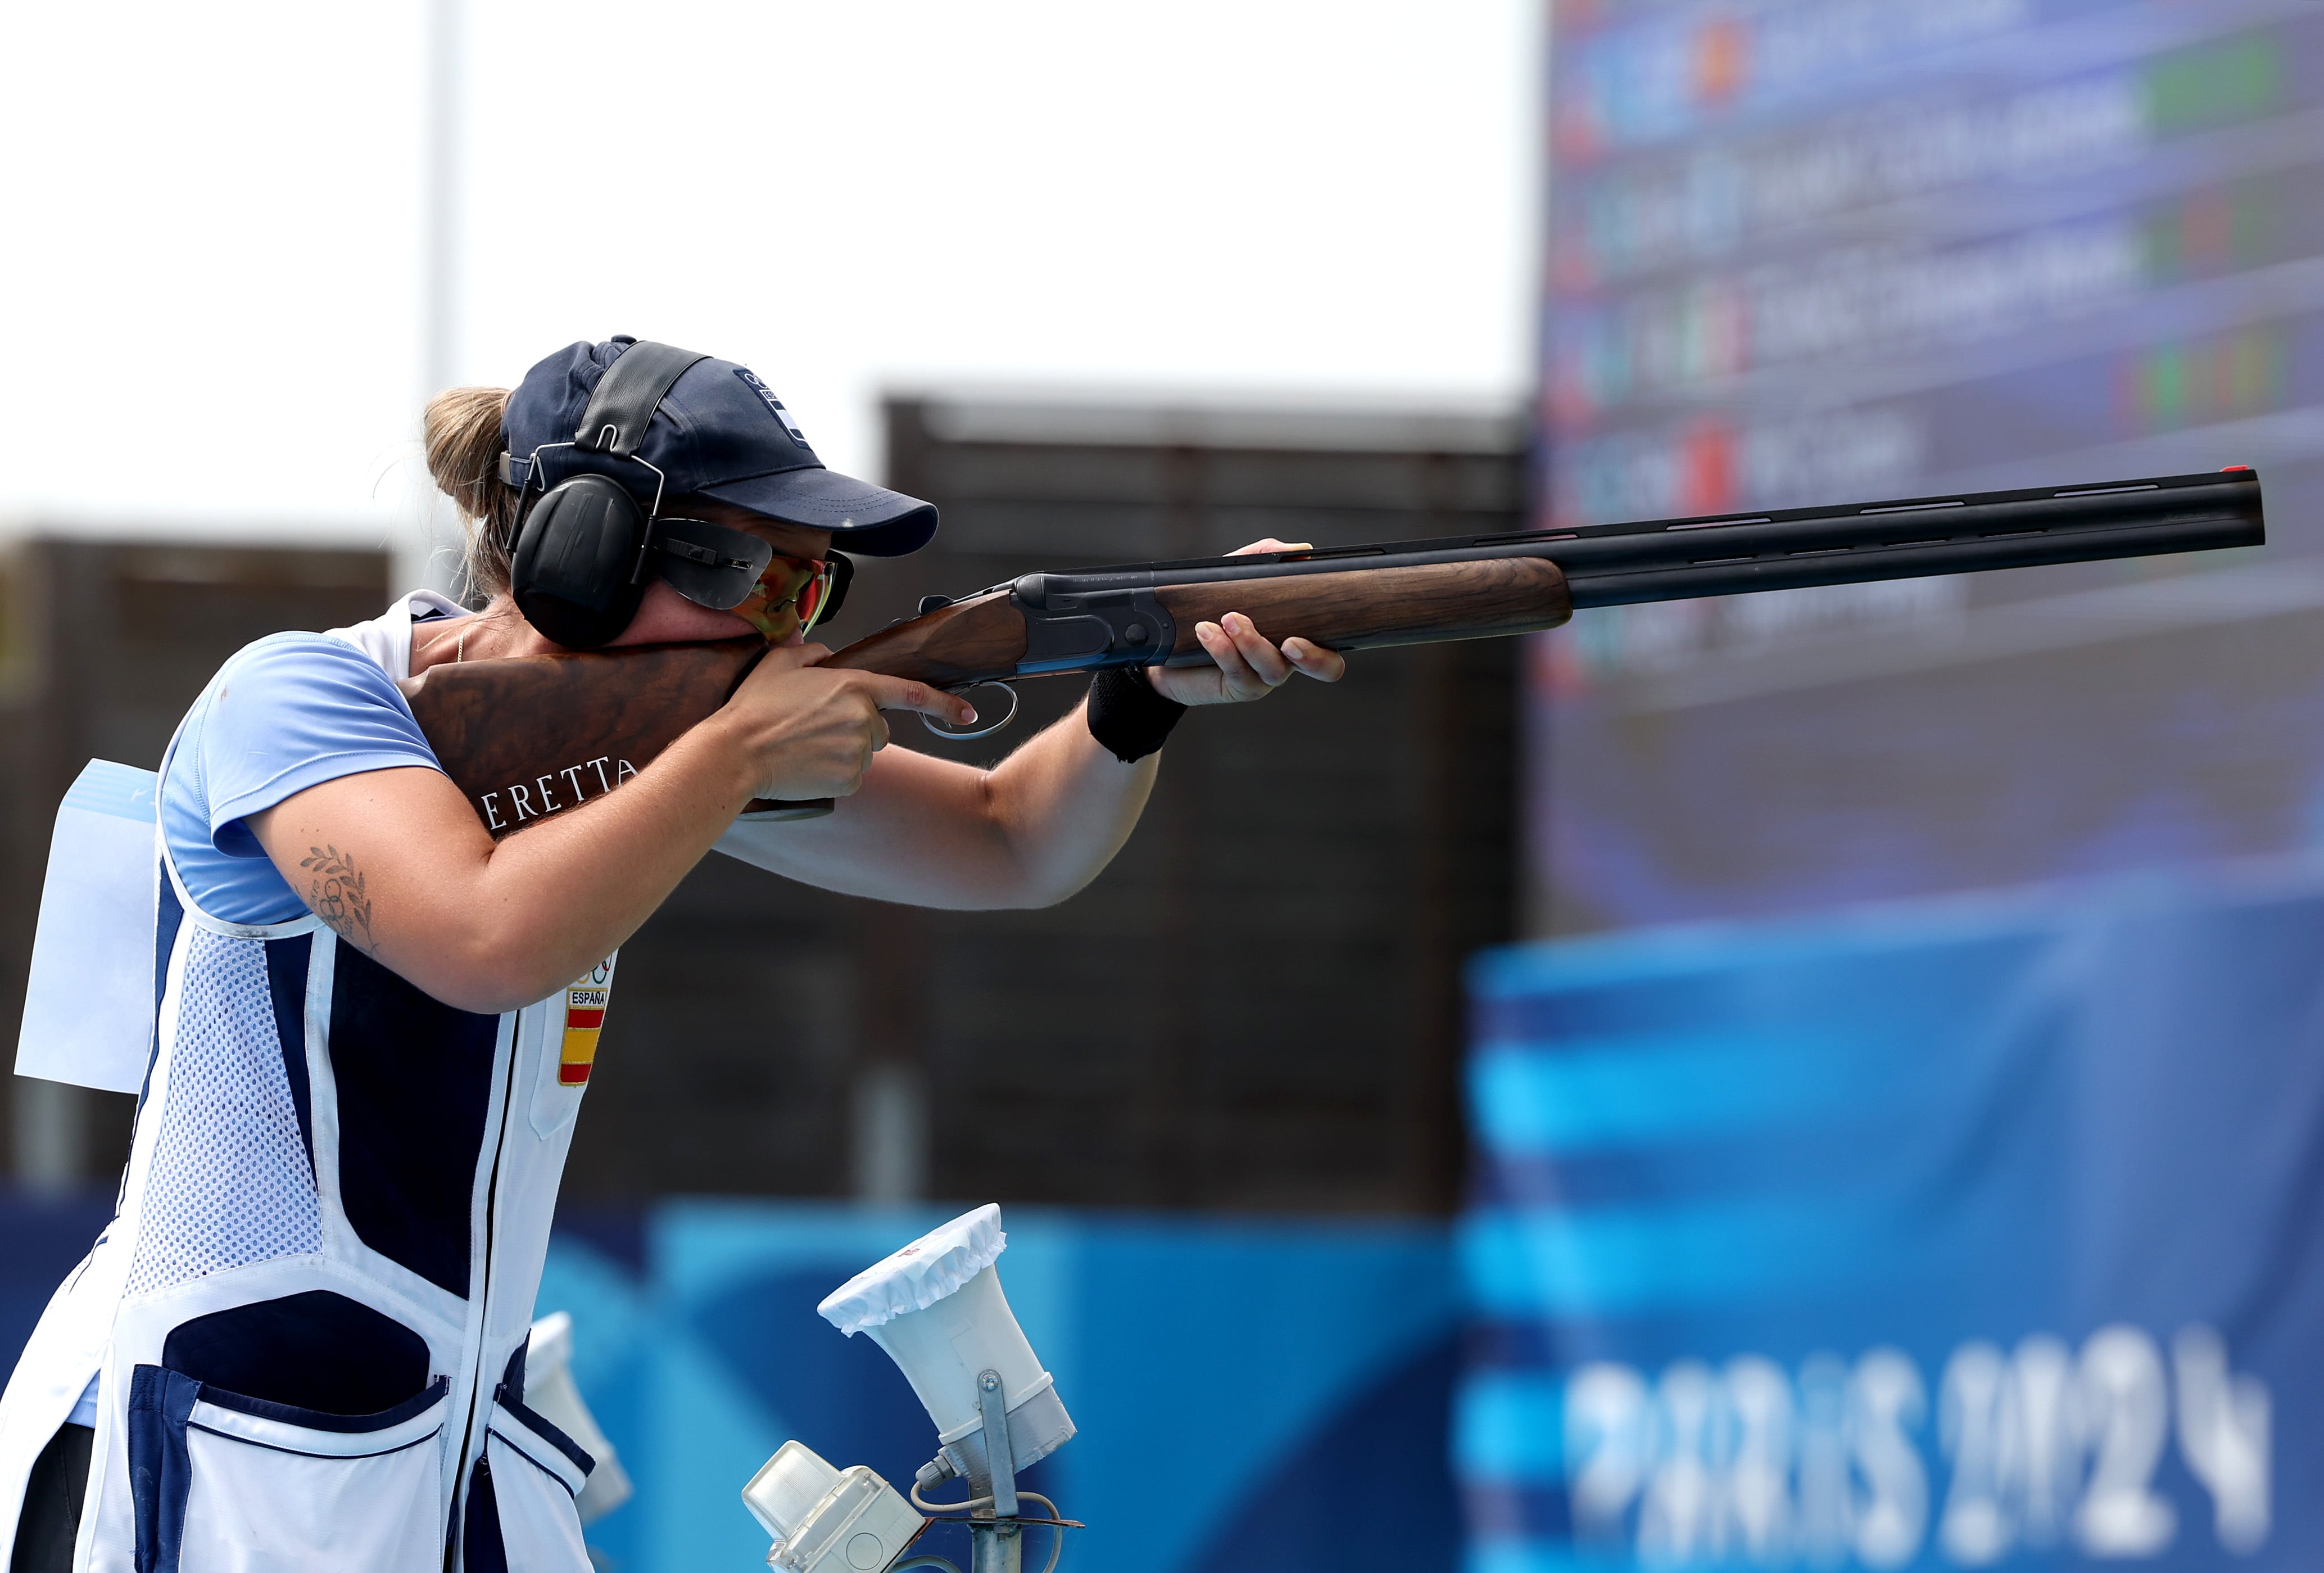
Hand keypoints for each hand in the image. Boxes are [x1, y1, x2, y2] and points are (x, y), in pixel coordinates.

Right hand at [715, 644, 975, 799]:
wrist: (736, 753)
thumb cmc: (754, 708)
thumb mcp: (779, 663)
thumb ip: (810, 651)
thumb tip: (823, 652)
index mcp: (854, 686)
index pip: (911, 693)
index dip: (945, 705)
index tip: (969, 715)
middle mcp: (864, 719)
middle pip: (879, 728)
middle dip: (858, 728)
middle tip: (816, 728)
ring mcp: (858, 753)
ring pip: (865, 754)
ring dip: (844, 751)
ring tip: (805, 745)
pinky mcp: (849, 781)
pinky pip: (852, 777)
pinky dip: (834, 774)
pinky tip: (807, 765)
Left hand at [1144, 539, 1347, 705]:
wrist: (1167, 638)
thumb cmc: (1209, 605)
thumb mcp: (1235, 574)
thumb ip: (1265, 557)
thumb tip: (1300, 550)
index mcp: (1297, 632)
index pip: (1332, 646)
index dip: (1332, 644)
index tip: (1311, 626)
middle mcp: (1287, 657)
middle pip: (1325, 669)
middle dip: (1312, 658)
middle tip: (1289, 641)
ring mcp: (1262, 676)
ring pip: (1274, 668)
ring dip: (1253, 643)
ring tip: (1228, 619)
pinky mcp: (1235, 686)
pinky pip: (1238, 672)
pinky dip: (1224, 649)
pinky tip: (1206, 631)